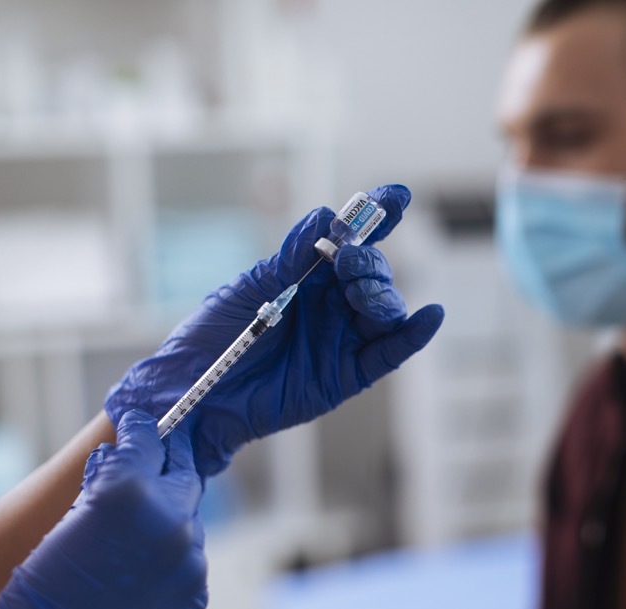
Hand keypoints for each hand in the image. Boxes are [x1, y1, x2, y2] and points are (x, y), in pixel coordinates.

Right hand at [0, 410, 206, 608]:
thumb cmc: (40, 592)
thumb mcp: (68, 520)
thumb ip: (109, 486)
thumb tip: (129, 459)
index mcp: (129, 491)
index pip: (150, 439)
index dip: (142, 433)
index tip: (140, 429)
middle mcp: (170, 519)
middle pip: (183, 474)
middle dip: (165, 469)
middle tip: (150, 469)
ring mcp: (190, 560)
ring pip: (188, 520)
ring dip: (168, 521)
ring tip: (132, 542)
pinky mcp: (197, 593)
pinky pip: (190, 561)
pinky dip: (172, 560)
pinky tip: (141, 575)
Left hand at [105, 184, 444, 476]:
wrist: (194, 394)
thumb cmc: (213, 338)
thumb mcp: (248, 288)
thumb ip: (290, 258)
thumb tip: (325, 218)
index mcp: (308, 276)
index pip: (350, 241)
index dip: (376, 217)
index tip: (397, 196)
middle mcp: (332, 305)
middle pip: (373, 275)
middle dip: (369, 264)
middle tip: (347, 263)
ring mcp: (342, 339)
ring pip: (385, 310)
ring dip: (382, 295)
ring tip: (359, 294)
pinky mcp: (347, 376)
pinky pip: (390, 353)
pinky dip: (414, 335)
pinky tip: (431, 316)